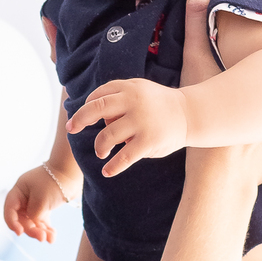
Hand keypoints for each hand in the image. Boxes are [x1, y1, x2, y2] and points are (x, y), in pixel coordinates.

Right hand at [4, 164, 76, 243]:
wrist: (71, 172)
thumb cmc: (54, 182)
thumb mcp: (40, 200)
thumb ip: (33, 215)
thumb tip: (33, 224)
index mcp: (19, 191)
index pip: (10, 210)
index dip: (12, 223)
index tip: (20, 233)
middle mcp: (24, 198)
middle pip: (22, 219)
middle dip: (31, 230)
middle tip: (41, 237)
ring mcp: (35, 202)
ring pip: (33, 222)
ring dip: (40, 231)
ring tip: (49, 238)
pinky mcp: (45, 207)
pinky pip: (42, 222)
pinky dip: (47, 229)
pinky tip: (52, 237)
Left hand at [66, 77, 187, 175]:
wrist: (190, 114)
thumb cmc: (159, 105)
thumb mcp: (140, 91)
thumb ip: (118, 97)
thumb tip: (90, 113)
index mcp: (129, 88)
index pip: (99, 95)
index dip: (86, 106)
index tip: (81, 118)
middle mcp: (133, 102)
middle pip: (96, 109)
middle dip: (79, 119)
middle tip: (71, 129)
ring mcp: (141, 121)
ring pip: (107, 136)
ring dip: (99, 147)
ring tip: (101, 153)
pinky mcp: (149, 141)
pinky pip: (124, 157)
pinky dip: (113, 166)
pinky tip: (107, 172)